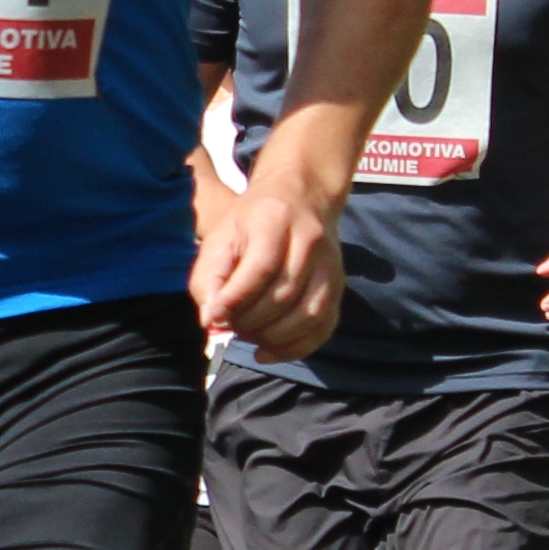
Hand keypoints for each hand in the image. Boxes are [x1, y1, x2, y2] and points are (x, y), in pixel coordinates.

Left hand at [193, 179, 347, 361]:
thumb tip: (211, 322)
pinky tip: (265, 353)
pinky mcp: (338, 285)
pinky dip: (295, 348)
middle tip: (228, 325)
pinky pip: (323, 327)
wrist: (302, 196)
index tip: (213, 318)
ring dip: (271, 337)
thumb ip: (209, 278)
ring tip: (245, 335)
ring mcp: (330, 265)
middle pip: (285, 295)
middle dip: (250, 321)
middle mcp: (310, 241)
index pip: (261, 267)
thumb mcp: (221, 237)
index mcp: (275, 219)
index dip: (236, 299)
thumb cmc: (251, 221)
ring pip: (308, 315)